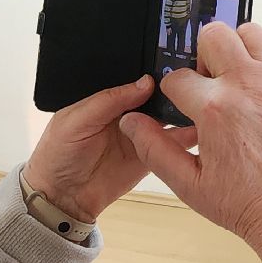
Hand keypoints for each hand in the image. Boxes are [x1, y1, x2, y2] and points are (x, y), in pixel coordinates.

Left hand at [25, 76, 196, 222]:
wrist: (60, 198)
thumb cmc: (58, 154)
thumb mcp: (76, 120)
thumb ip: (109, 100)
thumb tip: (145, 82)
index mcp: (109, 99)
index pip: (137, 80)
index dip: (154, 72)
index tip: (175, 64)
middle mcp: (129, 114)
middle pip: (158, 97)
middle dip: (175, 90)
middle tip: (197, 81)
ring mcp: (141, 136)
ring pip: (169, 119)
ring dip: (184, 112)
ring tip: (204, 103)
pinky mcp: (150, 157)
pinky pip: (172, 145)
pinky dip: (187, 138)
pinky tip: (201, 129)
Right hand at [119, 22, 261, 262]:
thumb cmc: (247, 204)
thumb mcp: (189, 185)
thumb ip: (154, 149)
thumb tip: (130, 122)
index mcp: (213, 108)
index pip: (176, 77)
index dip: (174, 92)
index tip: (183, 106)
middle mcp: (245, 85)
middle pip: (212, 35)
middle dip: (203, 56)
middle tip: (210, 84)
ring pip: (252, 32)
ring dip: (239, 48)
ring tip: (239, 77)